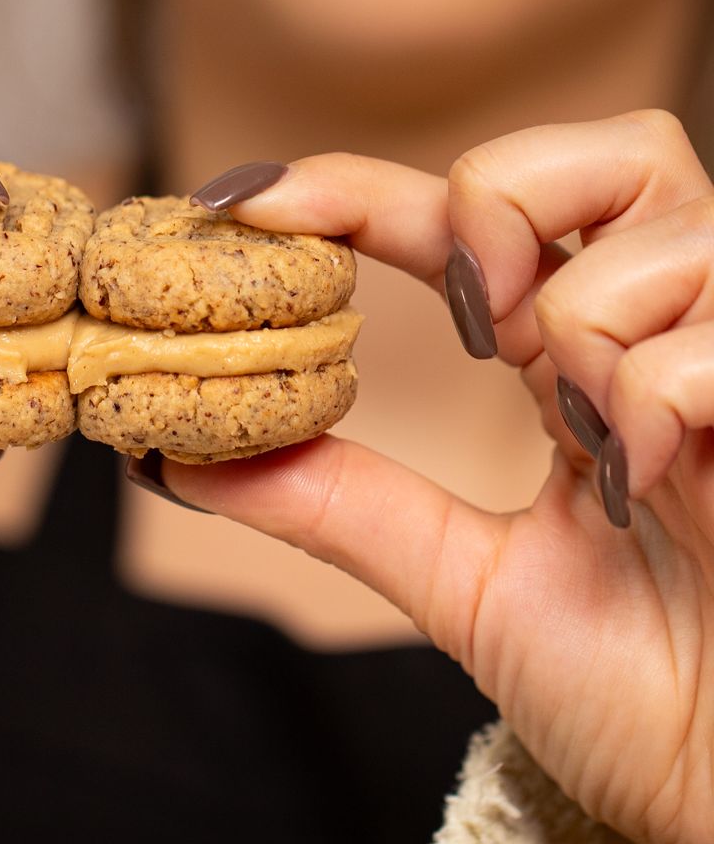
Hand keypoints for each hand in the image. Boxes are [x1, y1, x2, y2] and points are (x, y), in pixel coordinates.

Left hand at [174, 111, 713, 843]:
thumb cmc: (639, 691)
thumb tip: (183, 457)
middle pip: (607, 152)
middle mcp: (665, 339)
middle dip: (507, 202)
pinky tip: (649, 472)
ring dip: (584, 330)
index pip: (467, 224)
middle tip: (470, 317)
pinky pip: (712, 341)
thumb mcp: (460, 583)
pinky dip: (660, 393)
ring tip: (596, 444)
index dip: (354, 190)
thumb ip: (339, 503)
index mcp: (578, 369)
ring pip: (662, 232)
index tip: (242, 202)